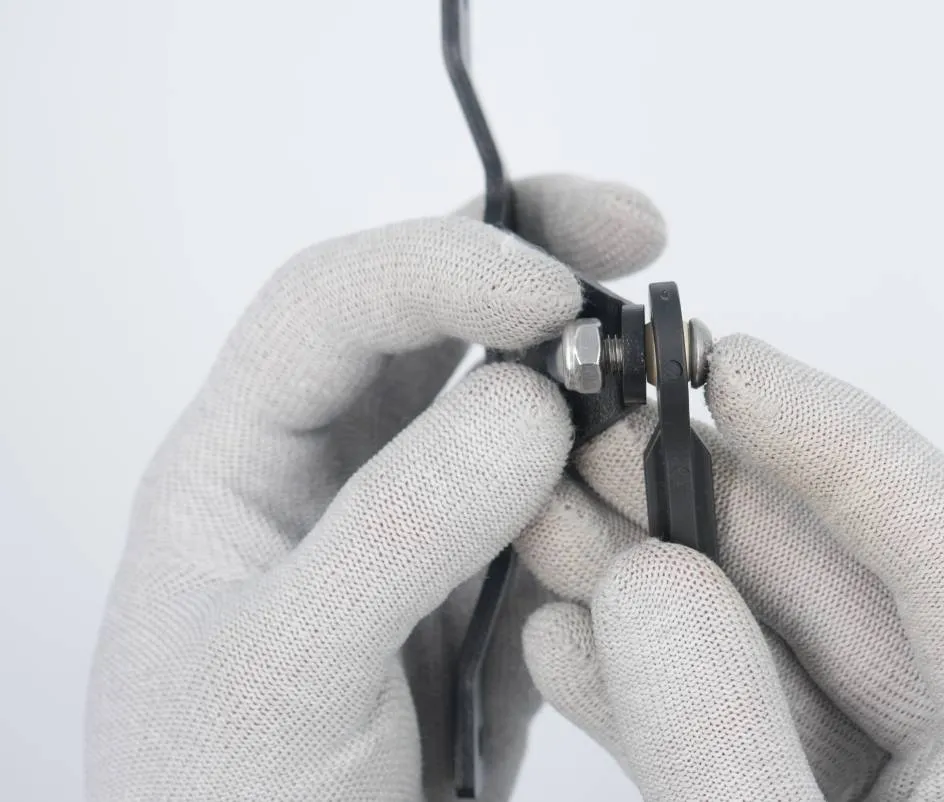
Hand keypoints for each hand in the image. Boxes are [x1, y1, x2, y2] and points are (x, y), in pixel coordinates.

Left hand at [84, 175, 666, 800]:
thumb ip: (395, 530)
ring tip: (665, 388)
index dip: (442, 268)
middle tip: (637, 237)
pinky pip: (560, 516)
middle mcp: (333, 477)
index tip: (556, 291)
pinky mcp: (487, 597)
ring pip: (510, 415)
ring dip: (589, 388)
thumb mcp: (284, 669)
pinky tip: (657, 504)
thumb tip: (528, 404)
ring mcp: (418, 533)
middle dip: (532, 261)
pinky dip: (615, 497)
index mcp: (243, 464)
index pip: (334, 306)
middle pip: (430, 320)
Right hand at [518, 334, 943, 800]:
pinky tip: (571, 639)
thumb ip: (729, 745)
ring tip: (552, 517)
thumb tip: (640, 584)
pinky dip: (651, 691)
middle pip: (843, 589)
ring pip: (770, 660)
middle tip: (595, 430)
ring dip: (652, 590)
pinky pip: (734, 737)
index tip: (727, 365)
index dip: (839, 441)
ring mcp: (894, 799)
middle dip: (701, 503)